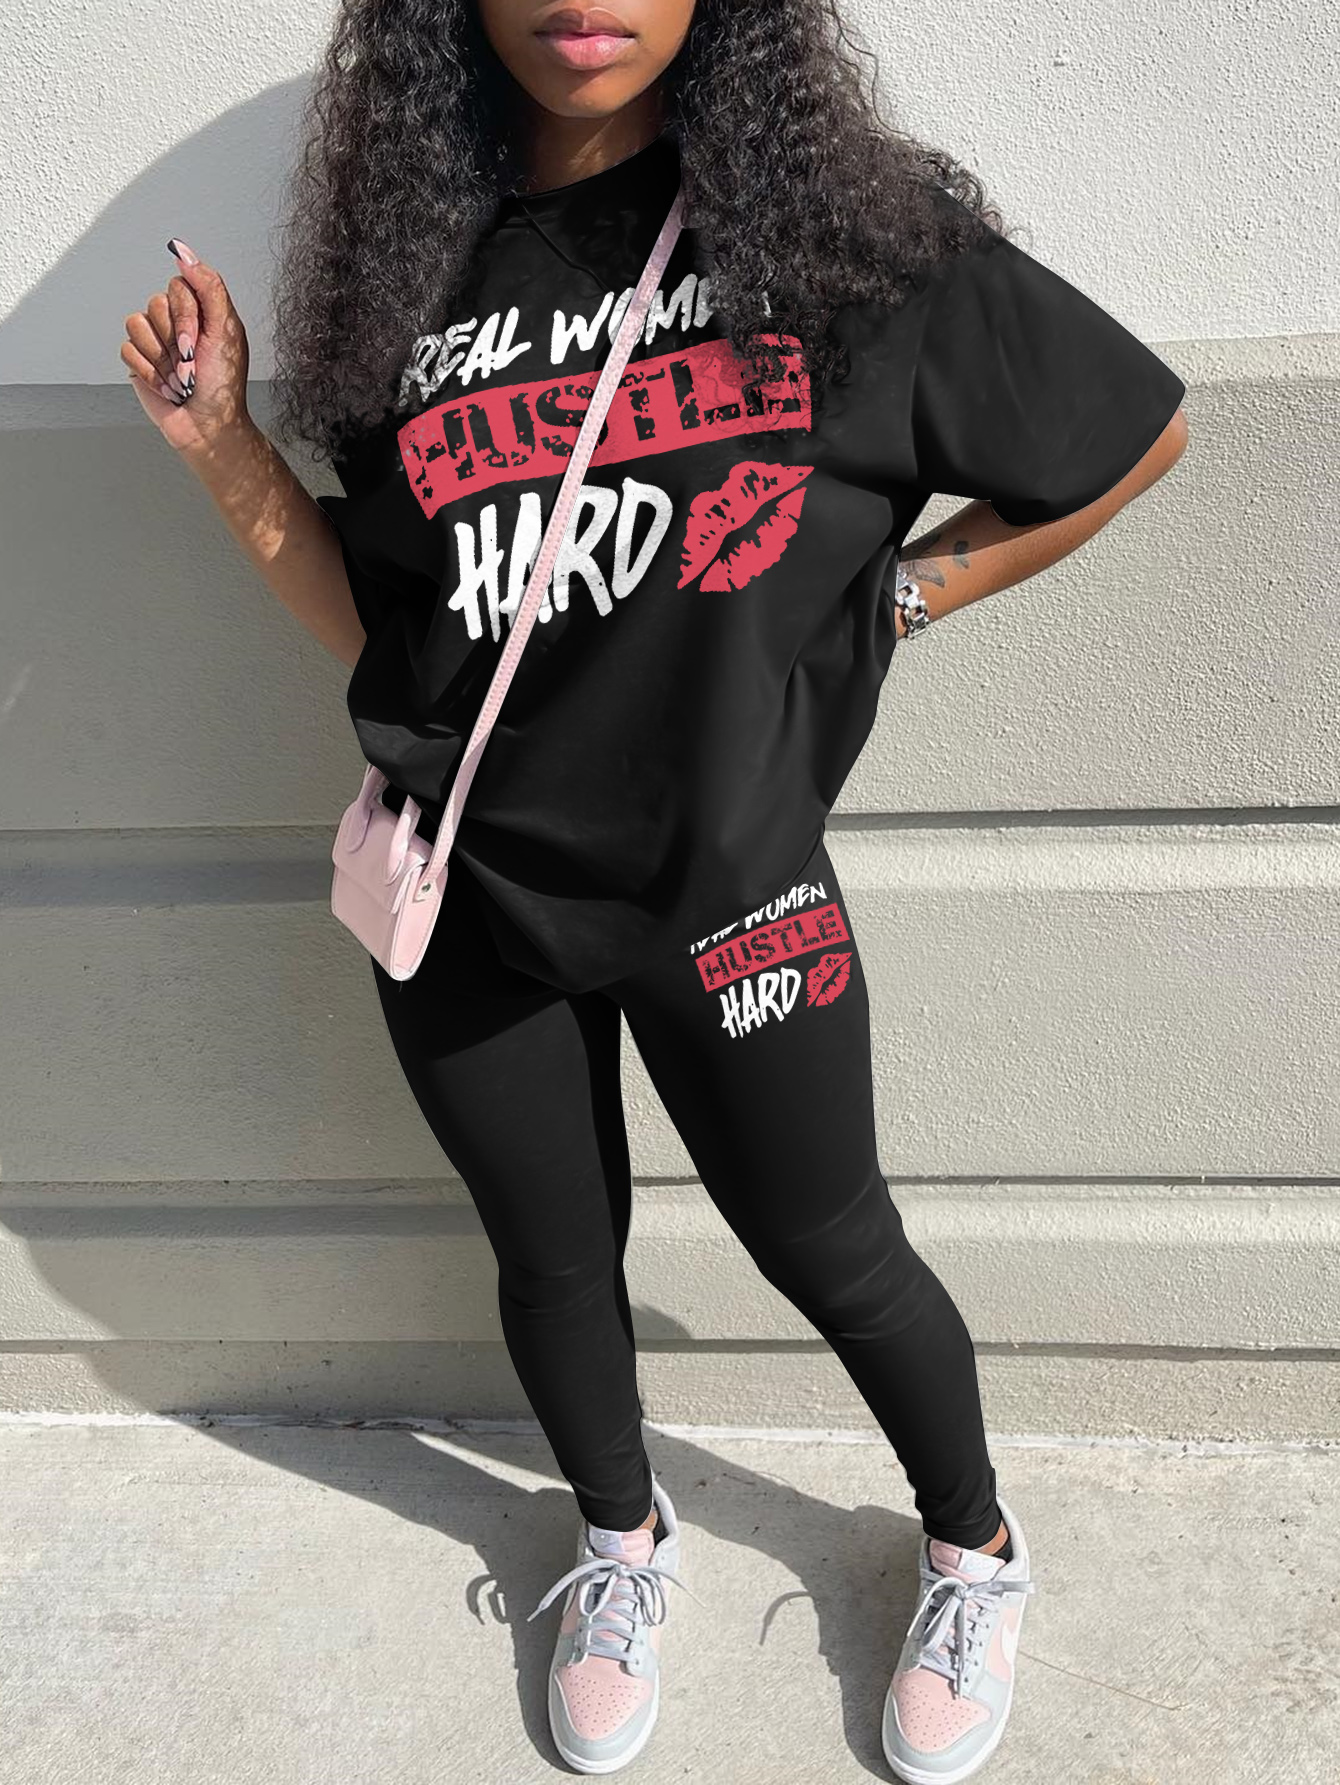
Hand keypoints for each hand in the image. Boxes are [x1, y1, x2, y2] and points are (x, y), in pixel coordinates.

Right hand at [120, 238, 251, 456]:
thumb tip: (183, 253)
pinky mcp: (138, 360)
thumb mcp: (227, 331)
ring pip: (136, 324)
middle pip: (155, 303)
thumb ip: (209, 287)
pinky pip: (126, 349)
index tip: (198, 342)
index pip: (177, 286)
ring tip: (180, 377)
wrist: (207, 425)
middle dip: (174, 341)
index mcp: (201, 310)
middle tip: (191, 364)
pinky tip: (165, 385)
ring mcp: (155, 339)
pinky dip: (148, 372)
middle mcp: (176, 320)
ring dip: (161, 359)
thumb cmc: (223, 384)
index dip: (184, 316)